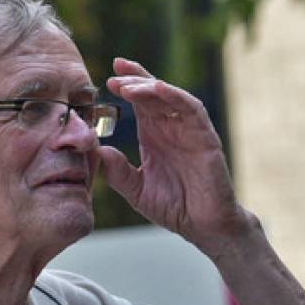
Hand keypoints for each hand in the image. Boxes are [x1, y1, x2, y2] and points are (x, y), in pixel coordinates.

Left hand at [100, 58, 252, 249]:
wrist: (203, 226)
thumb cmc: (174, 207)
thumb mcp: (136, 190)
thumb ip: (117, 172)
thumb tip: (98, 150)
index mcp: (154, 135)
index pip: (140, 102)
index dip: (126, 86)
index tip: (107, 78)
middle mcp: (171, 127)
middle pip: (153, 92)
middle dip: (134, 80)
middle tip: (114, 77)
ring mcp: (189, 130)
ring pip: (170, 96)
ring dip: (149, 87)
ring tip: (128, 87)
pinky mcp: (205, 137)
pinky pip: (192, 109)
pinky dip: (175, 96)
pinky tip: (158, 88)